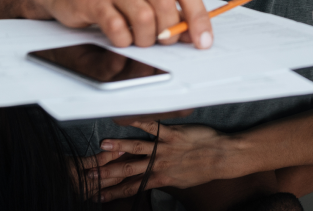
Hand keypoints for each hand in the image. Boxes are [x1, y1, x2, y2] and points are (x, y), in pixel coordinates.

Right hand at [27, 0, 213, 49]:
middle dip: (168, 31)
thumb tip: (193, 33)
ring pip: (144, 16)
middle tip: (161, 42)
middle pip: (166, 3)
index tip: (203, 40)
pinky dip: (123, 40)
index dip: (198, 15)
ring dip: (146, 38)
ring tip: (138, 40)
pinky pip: (117, 26)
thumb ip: (167, 8)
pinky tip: (120, 38)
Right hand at [81, 120, 229, 202]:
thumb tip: (153, 180)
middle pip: (128, 170)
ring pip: (136, 149)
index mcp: (160, 178)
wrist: (221, 158)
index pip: (132, 187)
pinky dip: (139, 122)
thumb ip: (165, 179)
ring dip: (118, 148)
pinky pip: (153, 127)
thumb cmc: (203, 170)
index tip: (99, 194)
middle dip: (108, 172)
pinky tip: (128, 119)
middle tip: (91, 175)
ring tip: (102, 147)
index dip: (114, 191)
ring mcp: (164, 149)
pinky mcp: (172, 135)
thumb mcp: (182, 182)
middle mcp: (158, 165)